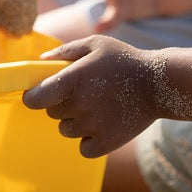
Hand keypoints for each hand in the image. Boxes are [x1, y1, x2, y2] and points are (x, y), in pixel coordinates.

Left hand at [22, 36, 160, 157]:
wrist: (159, 84)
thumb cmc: (124, 60)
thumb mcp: (96, 45)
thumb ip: (65, 51)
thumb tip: (40, 61)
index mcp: (74, 79)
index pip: (35, 99)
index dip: (33, 97)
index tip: (37, 94)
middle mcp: (80, 105)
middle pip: (51, 113)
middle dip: (60, 102)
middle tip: (81, 92)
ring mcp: (93, 126)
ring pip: (66, 129)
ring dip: (74, 120)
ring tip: (96, 105)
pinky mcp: (106, 143)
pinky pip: (83, 147)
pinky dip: (88, 139)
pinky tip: (102, 123)